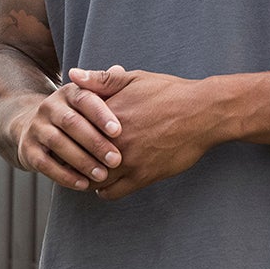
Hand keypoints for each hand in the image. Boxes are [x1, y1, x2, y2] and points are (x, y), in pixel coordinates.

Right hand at [13, 68, 128, 190]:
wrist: (31, 126)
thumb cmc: (75, 114)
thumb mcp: (87, 98)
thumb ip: (105, 86)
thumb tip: (119, 69)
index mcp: (68, 93)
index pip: (84, 99)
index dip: (101, 114)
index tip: (119, 131)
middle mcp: (49, 107)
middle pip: (71, 123)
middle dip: (95, 142)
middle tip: (116, 159)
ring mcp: (36, 128)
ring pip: (58, 143)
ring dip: (81, 161)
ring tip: (102, 175)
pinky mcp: (28, 149)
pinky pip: (45, 163)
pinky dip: (64, 176)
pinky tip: (83, 185)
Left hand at [71, 68, 224, 200]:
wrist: (203, 113)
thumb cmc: (170, 93)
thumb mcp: (135, 80)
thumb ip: (101, 80)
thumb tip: (72, 75)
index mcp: (107, 115)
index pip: (72, 131)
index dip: (67, 136)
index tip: (66, 138)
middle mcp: (114, 140)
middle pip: (78, 158)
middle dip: (73, 159)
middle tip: (70, 160)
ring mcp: (128, 160)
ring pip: (92, 178)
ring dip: (87, 177)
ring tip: (87, 173)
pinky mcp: (143, 176)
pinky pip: (112, 192)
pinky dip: (105, 190)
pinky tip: (106, 184)